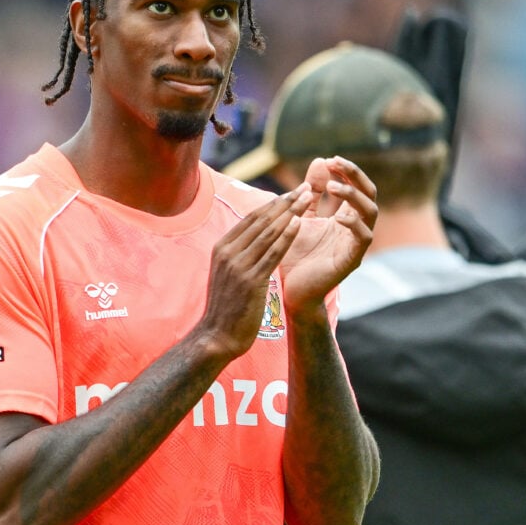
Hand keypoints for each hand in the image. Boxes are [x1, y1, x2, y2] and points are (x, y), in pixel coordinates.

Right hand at [198, 183, 313, 356]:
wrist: (217, 336)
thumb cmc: (227, 307)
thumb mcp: (228, 274)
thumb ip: (240, 254)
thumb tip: (256, 238)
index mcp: (222, 247)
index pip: (251, 218)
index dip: (274, 203)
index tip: (292, 193)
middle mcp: (227, 252)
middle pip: (261, 220)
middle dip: (286, 202)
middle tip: (305, 187)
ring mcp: (237, 265)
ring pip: (268, 233)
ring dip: (290, 213)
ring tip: (307, 199)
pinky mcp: (250, 280)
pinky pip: (272, 253)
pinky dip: (286, 236)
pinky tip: (299, 223)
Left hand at [280, 157, 377, 311]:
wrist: (290, 290)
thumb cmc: (295, 255)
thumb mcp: (300, 216)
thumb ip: (309, 192)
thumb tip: (320, 160)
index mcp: (344, 217)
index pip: (356, 186)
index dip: (346, 170)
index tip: (328, 160)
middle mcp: (354, 228)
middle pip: (369, 193)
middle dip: (355, 175)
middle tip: (336, 162)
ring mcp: (355, 243)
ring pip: (371, 212)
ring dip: (353, 195)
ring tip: (333, 186)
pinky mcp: (352, 260)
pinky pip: (364, 238)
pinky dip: (354, 223)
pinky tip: (339, 216)